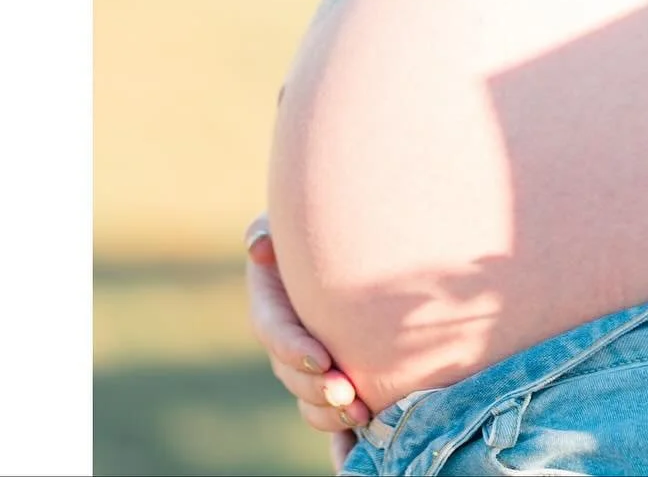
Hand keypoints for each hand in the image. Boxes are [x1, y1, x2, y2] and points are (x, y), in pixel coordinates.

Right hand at [244, 215, 369, 443]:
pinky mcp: (340, 381)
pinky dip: (343, 445)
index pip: (276, 332)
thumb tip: (258, 245)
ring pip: (311, 404)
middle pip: (294, 377)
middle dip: (319, 390)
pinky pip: (335, 422)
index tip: (321, 357)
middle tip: (349, 392)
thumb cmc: (321, 226)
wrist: (355, 245)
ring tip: (363, 412)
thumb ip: (270, 229)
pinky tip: (355, 457)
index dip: (294, 349)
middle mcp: (290, 344)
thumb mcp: (293, 222)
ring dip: (332, 415)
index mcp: (275, 306)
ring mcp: (313, 368)